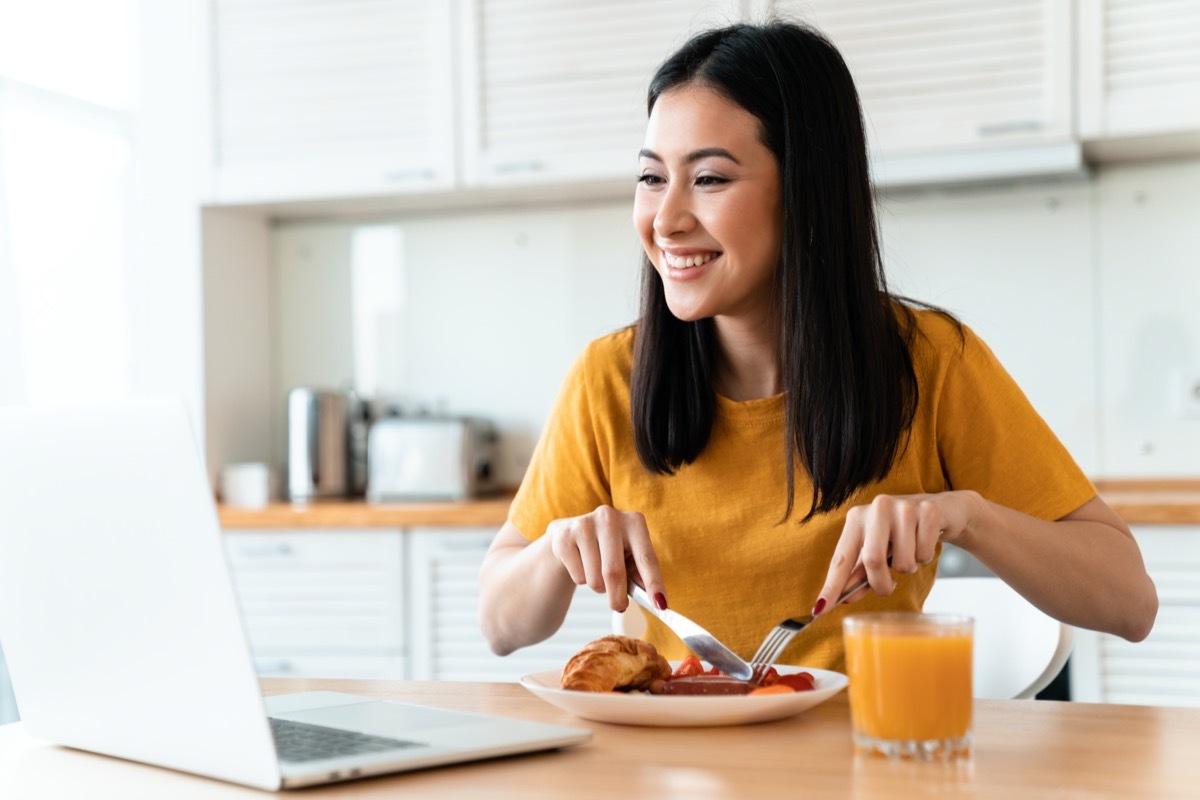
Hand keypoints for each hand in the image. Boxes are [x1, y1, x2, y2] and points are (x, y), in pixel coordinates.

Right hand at [546, 505, 665, 612]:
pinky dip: (582, 580)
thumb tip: (656, 601)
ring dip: (599, 587)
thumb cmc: (609, 549)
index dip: (654, 584)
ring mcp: (584, 525)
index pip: (647, 558)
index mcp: (634, 522)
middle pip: (615, 572)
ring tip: (597, 574)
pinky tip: (581, 564)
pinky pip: (578, 576)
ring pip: (594, 578)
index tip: (661, 605)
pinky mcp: (564, 536)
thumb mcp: (629, 558)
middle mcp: (609, 517)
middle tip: (619, 607)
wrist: (571, 534)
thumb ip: (642, 577)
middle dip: (617, 597)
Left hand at [813, 490, 980, 614]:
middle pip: (872, 560)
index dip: (832, 585)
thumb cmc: (902, 533)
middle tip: (888, 588)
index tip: (821, 607)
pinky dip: (925, 557)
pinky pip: (924, 553)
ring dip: (908, 568)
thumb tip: (846, 597)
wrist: (941, 510)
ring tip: (910, 553)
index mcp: (857, 518)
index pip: (841, 558)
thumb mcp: (878, 551)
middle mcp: (877, 508)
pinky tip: (924, 542)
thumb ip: (861, 574)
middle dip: (881, 583)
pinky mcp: (929, 511)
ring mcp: (903, 507)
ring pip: (903, 561)